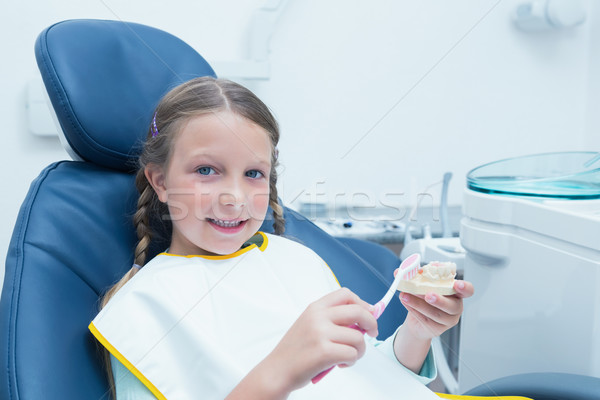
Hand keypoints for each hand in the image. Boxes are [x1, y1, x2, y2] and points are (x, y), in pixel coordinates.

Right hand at [261, 288, 377, 393]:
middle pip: (358, 311)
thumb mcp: (310, 325)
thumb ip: (332, 319)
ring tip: (348, 356)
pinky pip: (352, 354)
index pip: (345, 294)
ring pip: (358, 337)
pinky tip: (340, 364)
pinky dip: (351, 361)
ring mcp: (320, 333)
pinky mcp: (324, 352)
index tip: (368, 313)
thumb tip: (363, 317)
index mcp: (315, 308)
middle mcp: (318, 317)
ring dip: (360, 350)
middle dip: (371, 323)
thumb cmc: (295, 351)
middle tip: (372, 333)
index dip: (362, 303)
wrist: (277, 370)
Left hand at [398, 278, 473, 339]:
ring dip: (418, 304)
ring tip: (405, 296)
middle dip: (439, 300)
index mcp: (456, 292)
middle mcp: (455, 307)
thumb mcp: (420, 283)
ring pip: (436, 314)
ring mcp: (448, 320)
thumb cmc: (423, 297)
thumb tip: (401, 270)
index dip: (465, 287)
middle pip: (452, 306)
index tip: (457, 284)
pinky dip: (414, 310)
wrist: (416, 318)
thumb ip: (413, 275)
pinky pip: (426, 320)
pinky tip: (406, 302)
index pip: (468, 290)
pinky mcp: (437, 329)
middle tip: (428, 295)